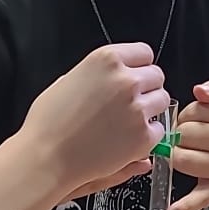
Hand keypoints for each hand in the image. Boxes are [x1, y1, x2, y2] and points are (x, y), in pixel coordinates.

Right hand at [21, 45, 169, 199]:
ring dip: (150, 110)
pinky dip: (147, 135)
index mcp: (107, 59)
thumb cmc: (49, 122)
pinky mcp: (144, 136)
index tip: (133, 77)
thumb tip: (112, 75)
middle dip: (146, 88)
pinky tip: (125, 140)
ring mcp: (137, 108)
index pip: (144, 53)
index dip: (138, 67)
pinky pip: (159, 129)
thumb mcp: (68, 80)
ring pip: (162, 100)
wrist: (46, 157)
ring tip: (126, 122)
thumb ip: (97, 73)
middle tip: (129, 103)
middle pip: (156, 76)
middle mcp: (126, 80)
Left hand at [166, 81, 208, 209]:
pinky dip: (183, 207)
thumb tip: (198, 90)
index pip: (195, 110)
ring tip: (187, 152)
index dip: (187, 114)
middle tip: (190, 137)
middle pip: (185, 134)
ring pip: (183, 159)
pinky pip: (199, 199)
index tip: (195, 119)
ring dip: (176, 155)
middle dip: (180, 133)